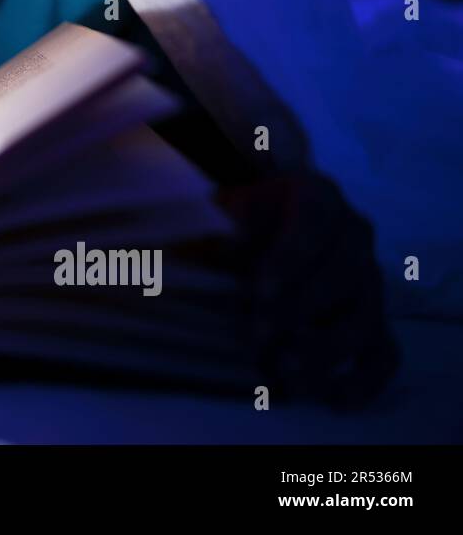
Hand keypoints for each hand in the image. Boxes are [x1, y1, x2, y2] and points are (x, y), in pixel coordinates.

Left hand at [217, 168, 400, 409]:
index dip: (290, 258)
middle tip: (260, 335)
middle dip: (300, 308)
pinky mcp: (373, 320)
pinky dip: (364, 379)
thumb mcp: (224, 208)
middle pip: (344, 272)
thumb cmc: (239, 214)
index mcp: (319, 196)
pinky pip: (383, 352)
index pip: (314, 222)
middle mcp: (355, 235)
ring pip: (365, 316)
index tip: (259, 289)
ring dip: (326, 347)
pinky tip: (332, 398)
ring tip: (285, 369)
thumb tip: (210, 249)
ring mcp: (369, 279)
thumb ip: (218, 225)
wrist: (261, 221)